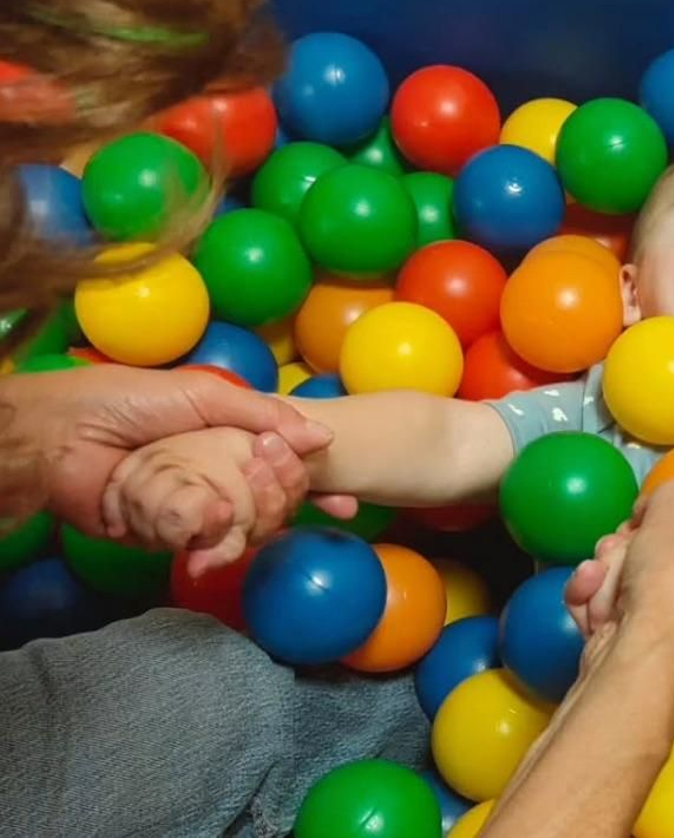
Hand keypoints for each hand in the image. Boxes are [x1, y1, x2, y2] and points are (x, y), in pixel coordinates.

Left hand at [2, 366, 353, 532]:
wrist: (64, 433)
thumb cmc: (127, 402)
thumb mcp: (204, 394)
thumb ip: (266, 414)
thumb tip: (323, 437)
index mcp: (227, 443)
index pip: (282, 470)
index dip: (315, 487)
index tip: (346, 503)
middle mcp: (216, 478)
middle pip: (272, 505)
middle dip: (285, 495)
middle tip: (281, 473)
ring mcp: (192, 509)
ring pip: (244, 529)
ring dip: (252, 515)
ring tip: (236, 498)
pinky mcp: (166, 534)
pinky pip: (202, 542)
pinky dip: (207, 532)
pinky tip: (210, 519)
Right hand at [564, 482, 673, 676]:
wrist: (634, 673)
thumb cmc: (671, 594)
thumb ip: (673, 495)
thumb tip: (663, 504)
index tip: (659, 524)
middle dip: (632, 552)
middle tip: (620, 549)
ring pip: (640, 588)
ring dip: (609, 575)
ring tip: (599, 575)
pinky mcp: (647, 662)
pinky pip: (621, 618)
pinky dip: (598, 605)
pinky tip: (588, 596)